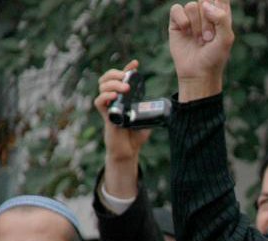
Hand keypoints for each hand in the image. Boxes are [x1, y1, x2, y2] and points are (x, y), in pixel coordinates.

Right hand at [94, 59, 150, 198]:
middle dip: (116, 73)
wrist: (129, 150)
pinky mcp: (105, 116)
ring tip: (125, 88)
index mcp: (124, 96)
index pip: (122, 77)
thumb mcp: (147, 118)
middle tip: (127, 78)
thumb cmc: (136, 135)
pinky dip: (105, 96)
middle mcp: (114, 98)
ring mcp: (109, 106)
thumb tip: (168, 105)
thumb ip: (152, 109)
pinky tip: (115, 96)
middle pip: (107, 78)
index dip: (127, 68)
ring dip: (113, 84)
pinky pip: (99, 102)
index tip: (136, 63)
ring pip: (102, 86)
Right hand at [169, 0, 233, 100]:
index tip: (215, 16)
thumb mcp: (226, 39)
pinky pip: (176, 8)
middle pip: (205, 0)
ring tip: (200, 40)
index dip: (218, 1)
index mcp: (221, 15)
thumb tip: (205, 5)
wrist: (198, 73)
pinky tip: (186, 32)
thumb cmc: (214, 57)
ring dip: (197, 25)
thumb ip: (221, 18)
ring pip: (192, 5)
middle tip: (209, 37)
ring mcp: (191, 17)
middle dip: (208, 18)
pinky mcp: (176, 22)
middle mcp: (206, 14)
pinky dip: (182, 20)